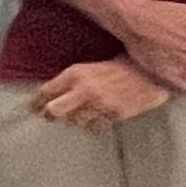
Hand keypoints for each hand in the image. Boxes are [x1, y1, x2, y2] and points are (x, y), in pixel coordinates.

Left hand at [36, 58, 172, 129]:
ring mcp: (100, 105)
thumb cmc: (124, 61)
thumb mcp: (93, 64)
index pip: (46, 91)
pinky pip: (95, 125)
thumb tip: (57, 90)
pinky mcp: (114, 115)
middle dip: (47, 113)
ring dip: (73, 118)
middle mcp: (84, 90)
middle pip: (54, 111)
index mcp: (76, 73)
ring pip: (74, 121)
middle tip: (46, 114)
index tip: (32, 105)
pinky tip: (94, 117)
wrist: (152, 69)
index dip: (36, 100)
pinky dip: (92, 122)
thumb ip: (75, 78)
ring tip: (75, 114)